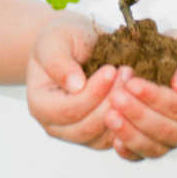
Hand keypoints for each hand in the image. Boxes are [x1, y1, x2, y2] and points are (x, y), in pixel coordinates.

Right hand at [27, 15, 119, 149]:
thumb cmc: (62, 39)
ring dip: (122, 111)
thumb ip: (59, 62)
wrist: (74, 44)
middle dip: (110, 101)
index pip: (67, 110)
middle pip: (85, 127)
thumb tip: (75, 86)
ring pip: (101, 137)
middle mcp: (54, 125)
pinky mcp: (95, 135)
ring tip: (132, 80)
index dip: (92, 93)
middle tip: (127, 73)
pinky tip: (136, 99)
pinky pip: (113, 138)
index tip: (111, 70)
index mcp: (40, 104)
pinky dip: (127, 122)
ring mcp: (75, 133)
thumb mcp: (55, 41)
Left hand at [104, 28, 176, 161]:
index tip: (132, 83)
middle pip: (166, 130)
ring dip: (130, 134)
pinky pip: (144, 155)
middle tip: (116, 98)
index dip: (155, 97)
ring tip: (109, 116)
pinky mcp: (159, 145)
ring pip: (155, 147)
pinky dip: (129, 151)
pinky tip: (113, 140)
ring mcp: (176, 140)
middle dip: (138, 115)